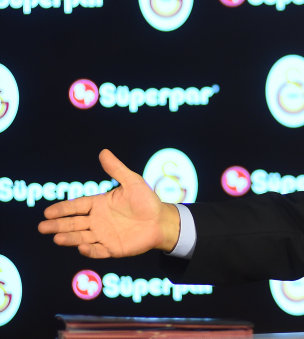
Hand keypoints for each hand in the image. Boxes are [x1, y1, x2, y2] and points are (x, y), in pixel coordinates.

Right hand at [38, 149, 180, 257]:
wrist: (162, 220)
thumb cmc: (147, 201)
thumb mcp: (132, 182)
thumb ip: (117, 169)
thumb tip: (103, 152)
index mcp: (99, 204)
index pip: (76, 207)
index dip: (62, 209)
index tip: (47, 212)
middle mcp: (98, 220)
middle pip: (74, 223)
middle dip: (58, 225)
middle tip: (42, 227)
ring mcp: (104, 235)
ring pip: (82, 237)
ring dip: (69, 238)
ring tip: (56, 238)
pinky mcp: (113, 248)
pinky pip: (98, 250)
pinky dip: (89, 250)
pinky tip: (81, 247)